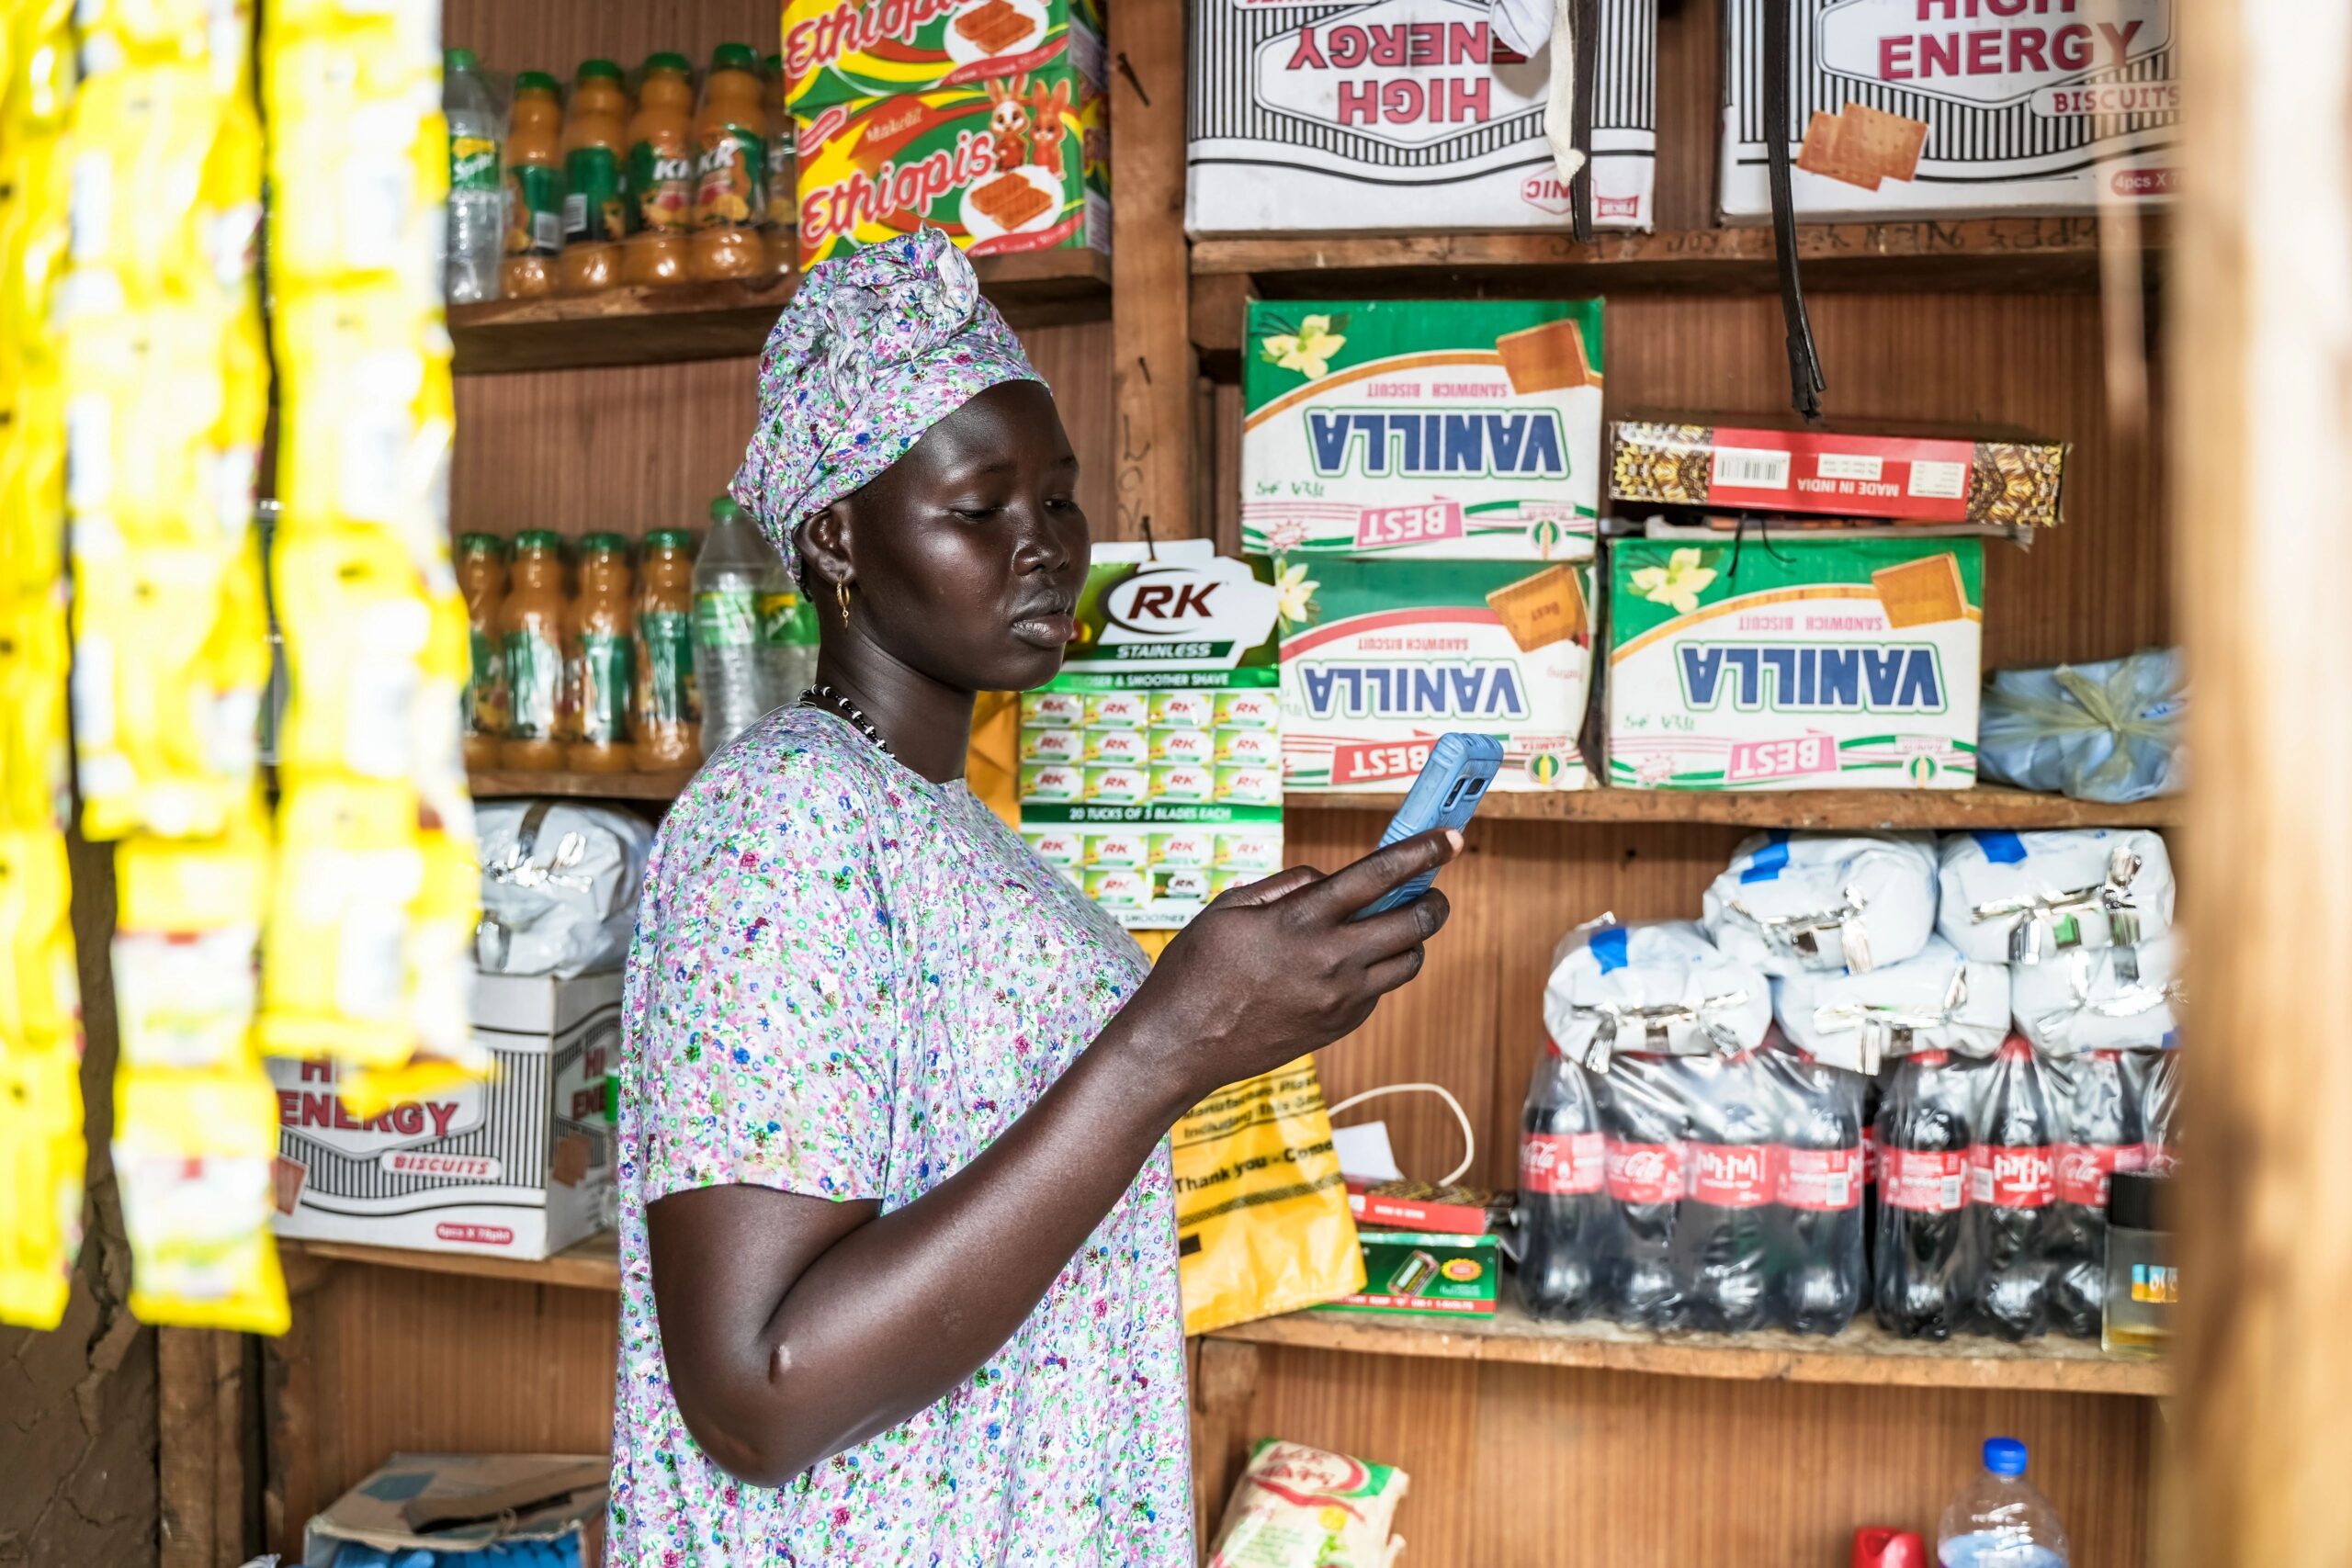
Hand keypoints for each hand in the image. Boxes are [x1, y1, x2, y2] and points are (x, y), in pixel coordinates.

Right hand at [1116, 828, 1460, 1107]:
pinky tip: (1350, 962)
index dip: (1422, 851)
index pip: (1380, 875)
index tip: (1449, 837)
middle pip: (1415, 922)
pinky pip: (1380, 990)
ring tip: (1393, 925)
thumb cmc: (1196, 969)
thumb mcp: (1229, 907)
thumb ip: (1287, 886)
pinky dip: (1379, 969)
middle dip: (1435, 899)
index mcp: (1300, 920)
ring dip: (1412, 937)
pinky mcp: (1339, 1025)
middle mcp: (1329, 960)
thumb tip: (1330, 880)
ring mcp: (1339, 999)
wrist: (1180, 1044)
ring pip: (1410, 961)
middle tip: (1431, 889)